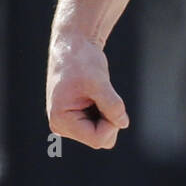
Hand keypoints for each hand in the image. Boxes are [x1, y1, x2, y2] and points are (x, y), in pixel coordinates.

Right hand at [47, 33, 129, 148]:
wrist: (73, 46)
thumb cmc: (82, 61)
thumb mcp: (99, 82)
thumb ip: (112, 105)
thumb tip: (123, 124)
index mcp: (61, 121)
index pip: (98, 139)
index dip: (112, 123)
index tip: (111, 100)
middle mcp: (61, 126)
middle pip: (100, 139)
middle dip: (110, 120)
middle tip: (105, 94)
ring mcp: (68, 123)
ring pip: (101, 132)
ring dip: (107, 114)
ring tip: (97, 93)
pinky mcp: (76, 117)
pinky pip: (99, 124)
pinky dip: (104, 110)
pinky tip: (96, 95)